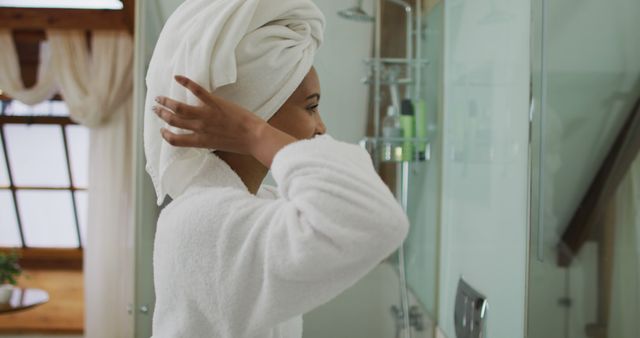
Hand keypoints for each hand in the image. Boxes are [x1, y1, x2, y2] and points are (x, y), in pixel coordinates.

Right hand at [154, 75, 296, 166]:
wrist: (255, 138)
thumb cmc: (241, 144)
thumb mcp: (219, 146)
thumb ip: (207, 141)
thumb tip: (200, 136)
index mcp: (200, 141)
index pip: (175, 140)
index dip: (165, 135)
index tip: (162, 130)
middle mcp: (199, 128)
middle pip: (173, 121)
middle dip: (161, 114)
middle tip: (154, 108)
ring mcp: (206, 115)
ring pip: (178, 107)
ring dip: (166, 101)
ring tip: (159, 96)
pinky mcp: (215, 103)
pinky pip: (197, 91)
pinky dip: (185, 82)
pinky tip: (177, 77)